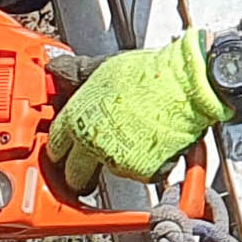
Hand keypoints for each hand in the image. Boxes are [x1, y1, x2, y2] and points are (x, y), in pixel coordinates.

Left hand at [46, 32, 227, 192]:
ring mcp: (116, 159)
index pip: (55, 146)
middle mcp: (92, 141)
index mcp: (77, 116)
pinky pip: (138, 174)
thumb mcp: (103, 66)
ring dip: (116, 164)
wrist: (187, 84)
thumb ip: (76, 73)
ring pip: (108, 173)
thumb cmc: (150, 73)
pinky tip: (149, 143)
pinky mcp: (142, 172)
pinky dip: (144, 164)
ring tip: (132, 140)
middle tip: (88, 167)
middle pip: (74, 174)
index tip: (62, 154)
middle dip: (79, 173)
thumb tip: (58, 69)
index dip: (59, 150)